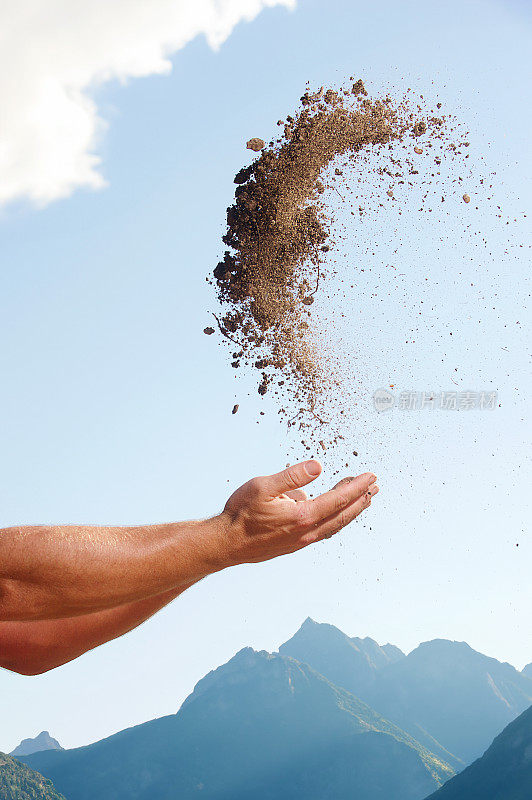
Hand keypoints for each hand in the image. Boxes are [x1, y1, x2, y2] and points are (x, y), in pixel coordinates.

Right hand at [216, 460, 377, 566]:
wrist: (225, 544)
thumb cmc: (241, 513)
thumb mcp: (264, 486)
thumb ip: (292, 476)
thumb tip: (318, 466)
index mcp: (303, 516)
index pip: (338, 499)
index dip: (357, 487)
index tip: (371, 476)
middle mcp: (306, 532)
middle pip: (342, 515)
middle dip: (360, 500)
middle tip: (375, 487)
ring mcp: (301, 541)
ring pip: (334, 525)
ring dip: (350, 512)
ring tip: (361, 500)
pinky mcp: (293, 545)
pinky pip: (322, 531)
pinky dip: (335, 520)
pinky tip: (332, 516)